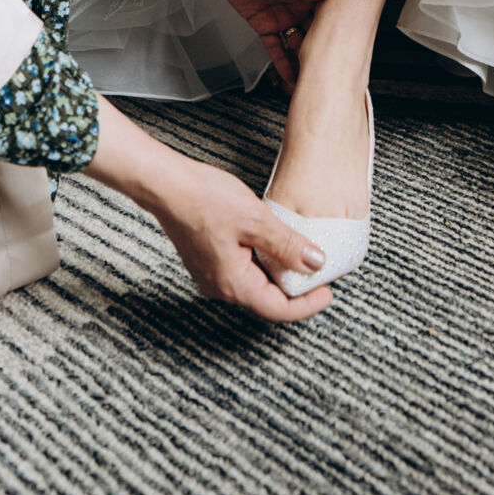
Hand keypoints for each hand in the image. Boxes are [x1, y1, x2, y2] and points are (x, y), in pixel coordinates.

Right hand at [149, 158, 333, 322]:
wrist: (166, 184)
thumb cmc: (203, 199)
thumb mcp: (256, 220)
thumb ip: (287, 245)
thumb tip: (315, 263)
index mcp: (233, 284)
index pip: (279, 310)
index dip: (308, 304)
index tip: (327, 292)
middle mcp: (220, 287)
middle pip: (267, 300)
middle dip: (295, 289)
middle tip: (317, 272)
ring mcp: (211, 275)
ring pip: (255, 285)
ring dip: (278, 274)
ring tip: (299, 255)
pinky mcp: (207, 260)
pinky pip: (242, 272)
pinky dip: (262, 264)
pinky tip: (271, 244)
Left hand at [227, 0, 331, 90]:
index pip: (324, 13)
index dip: (334, 28)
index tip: (344, 43)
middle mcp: (297, 8)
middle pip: (312, 32)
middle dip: (320, 48)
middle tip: (330, 66)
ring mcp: (282, 19)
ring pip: (295, 43)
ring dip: (302, 59)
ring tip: (311, 75)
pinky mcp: (265, 27)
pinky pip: (275, 47)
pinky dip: (281, 62)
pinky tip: (289, 75)